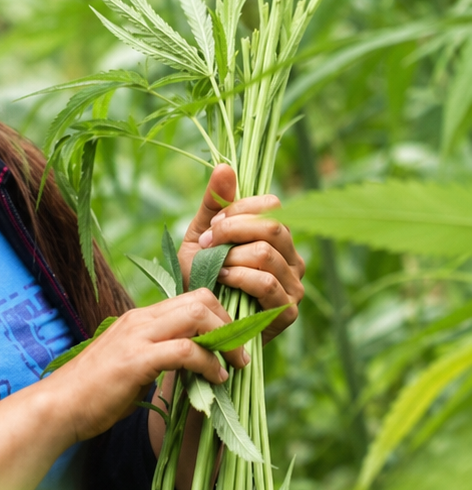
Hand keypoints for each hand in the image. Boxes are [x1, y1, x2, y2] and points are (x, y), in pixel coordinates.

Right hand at [42, 289, 242, 442]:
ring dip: (225, 340)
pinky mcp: (137, 360)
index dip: (219, 316)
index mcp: (139, 318)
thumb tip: (190, 365)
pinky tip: (215, 379)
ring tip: (234, 364)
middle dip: (229, 324)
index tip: (231, 343)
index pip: (191, 298)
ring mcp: (137, 337)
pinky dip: (208, 363)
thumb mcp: (130, 365)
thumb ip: (157, 357)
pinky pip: (186, 350)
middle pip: (200, 299)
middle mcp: (140, 319)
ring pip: (197, 316)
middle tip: (239, 352)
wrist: (58, 408)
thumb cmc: (92, 394)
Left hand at [178, 164, 304, 344]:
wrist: (193, 323)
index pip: (272, 206)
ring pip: (267, 254)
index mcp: (278, 237)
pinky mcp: (287, 311)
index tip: (211, 226)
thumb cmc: (199, 279)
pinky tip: (221, 280)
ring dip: (231, 257)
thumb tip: (225, 166)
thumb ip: (213, 203)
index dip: (238, 211)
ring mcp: (295, 285)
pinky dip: (238, 277)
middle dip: (231, 231)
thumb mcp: (201, 236)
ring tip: (212, 267)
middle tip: (207, 244)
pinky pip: (266, 282)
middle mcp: (293, 258)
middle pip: (271, 227)